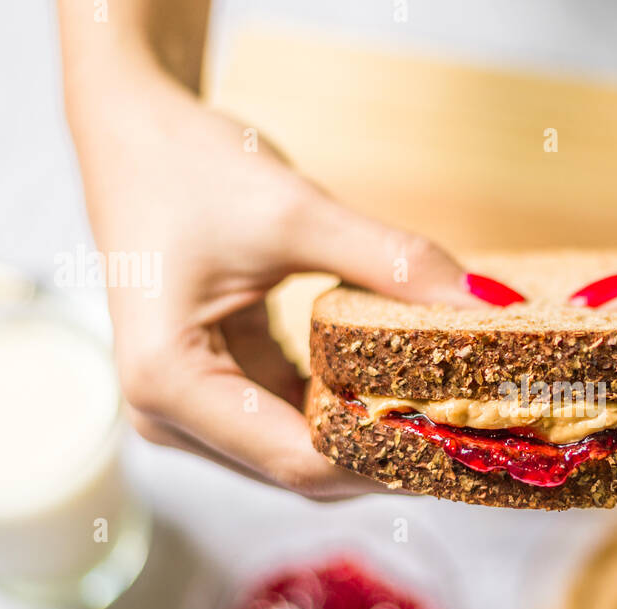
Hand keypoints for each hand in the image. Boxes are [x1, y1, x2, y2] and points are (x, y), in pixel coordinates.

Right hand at [67, 77, 483, 498]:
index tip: (467, 444)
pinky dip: (348, 410)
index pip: (300, 459)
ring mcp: (189, 412)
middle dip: (389, 456)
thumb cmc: (188, 164)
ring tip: (454, 417)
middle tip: (478, 437)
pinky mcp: (213, 393)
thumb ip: (392, 261)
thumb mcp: (297, 212)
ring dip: (373, 439)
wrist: (130, 132)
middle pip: (302, 468)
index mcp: (169, 382)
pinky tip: (406, 393)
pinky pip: (293, 422)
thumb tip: (486, 302)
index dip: (390, 460)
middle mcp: (168, 415)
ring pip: (303, 455)